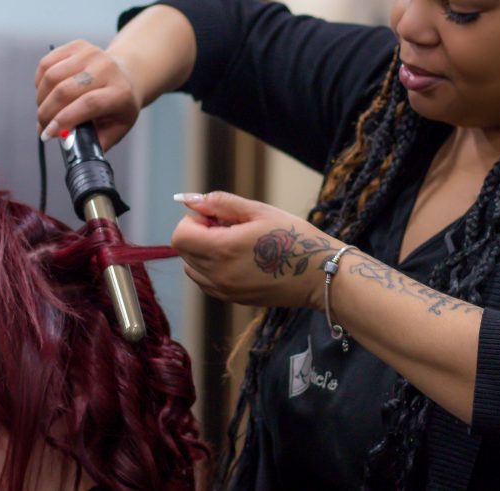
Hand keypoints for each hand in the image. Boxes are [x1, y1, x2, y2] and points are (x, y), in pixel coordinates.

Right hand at [35, 39, 140, 150]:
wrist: (128, 75)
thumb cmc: (119, 106)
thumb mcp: (117, 128)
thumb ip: (95, 141)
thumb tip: (69, 145)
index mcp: (121, 92)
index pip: (88, 104)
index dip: (64, 119)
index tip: (48, 134)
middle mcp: (107, 69)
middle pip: (65, 90)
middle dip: (47, 113)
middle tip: (42, 128)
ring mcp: (92, 54)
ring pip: (52, 76)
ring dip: (41, 99)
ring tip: (45, 111)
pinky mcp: (78, 46)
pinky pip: (46, 64)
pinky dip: (40, 82)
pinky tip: (47, 93)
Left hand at [171, 192, 344, 309]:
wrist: (319, 274)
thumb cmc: (294, 237)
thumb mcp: (259, 211)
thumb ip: (221, 203)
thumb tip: (191, 199)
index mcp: (223, 249)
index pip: (180, 235)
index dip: (194, 221)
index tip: (217, 218)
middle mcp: (218, 274)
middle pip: (184, 251)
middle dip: (199, 235)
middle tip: (229, 228)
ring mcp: (224, 291)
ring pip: (192, 268)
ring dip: (204, 253)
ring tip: (235, 246)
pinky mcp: (233, 300)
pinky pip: (206, 282)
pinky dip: (212, 269)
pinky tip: (239, 260)